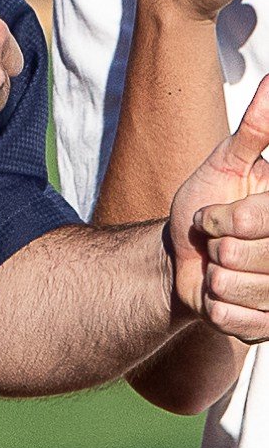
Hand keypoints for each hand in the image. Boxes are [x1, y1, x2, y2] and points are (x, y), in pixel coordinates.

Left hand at [170, 74, 268, 338]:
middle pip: (243, 254)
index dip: (226, 219)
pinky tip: (219, 296)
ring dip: (211, 276)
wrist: (187, 259)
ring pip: (234, 285)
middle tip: (214, 244)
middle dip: (214, 246)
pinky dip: (212, 306)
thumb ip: (256, 131)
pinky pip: (230, 317)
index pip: (259, 220)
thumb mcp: (226, 163)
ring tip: (218, 268)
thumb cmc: (207, 205)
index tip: (211, 217)